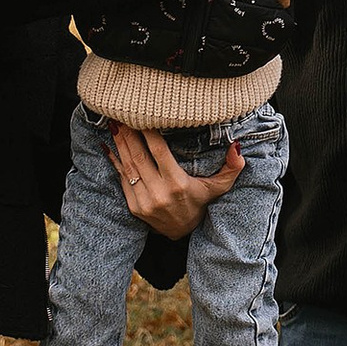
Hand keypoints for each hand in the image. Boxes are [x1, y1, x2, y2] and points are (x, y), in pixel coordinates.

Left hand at [109, 123, 242, 236]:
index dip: (148, 133)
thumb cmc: (200, 202)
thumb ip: (231, 168)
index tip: (141, 116)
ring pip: (128, 166)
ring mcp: (143, 201)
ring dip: (120, 143)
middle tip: (121, 113)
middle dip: (128, 133)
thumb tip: (236, 147)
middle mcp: (159, 193)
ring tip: (114, 123)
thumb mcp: (218, 187)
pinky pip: (122, 178)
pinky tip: (110, 143)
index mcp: (178, 184)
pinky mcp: (133, 206)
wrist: (182, 232)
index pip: (159, 152)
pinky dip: (115, 160)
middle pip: (139, 156)